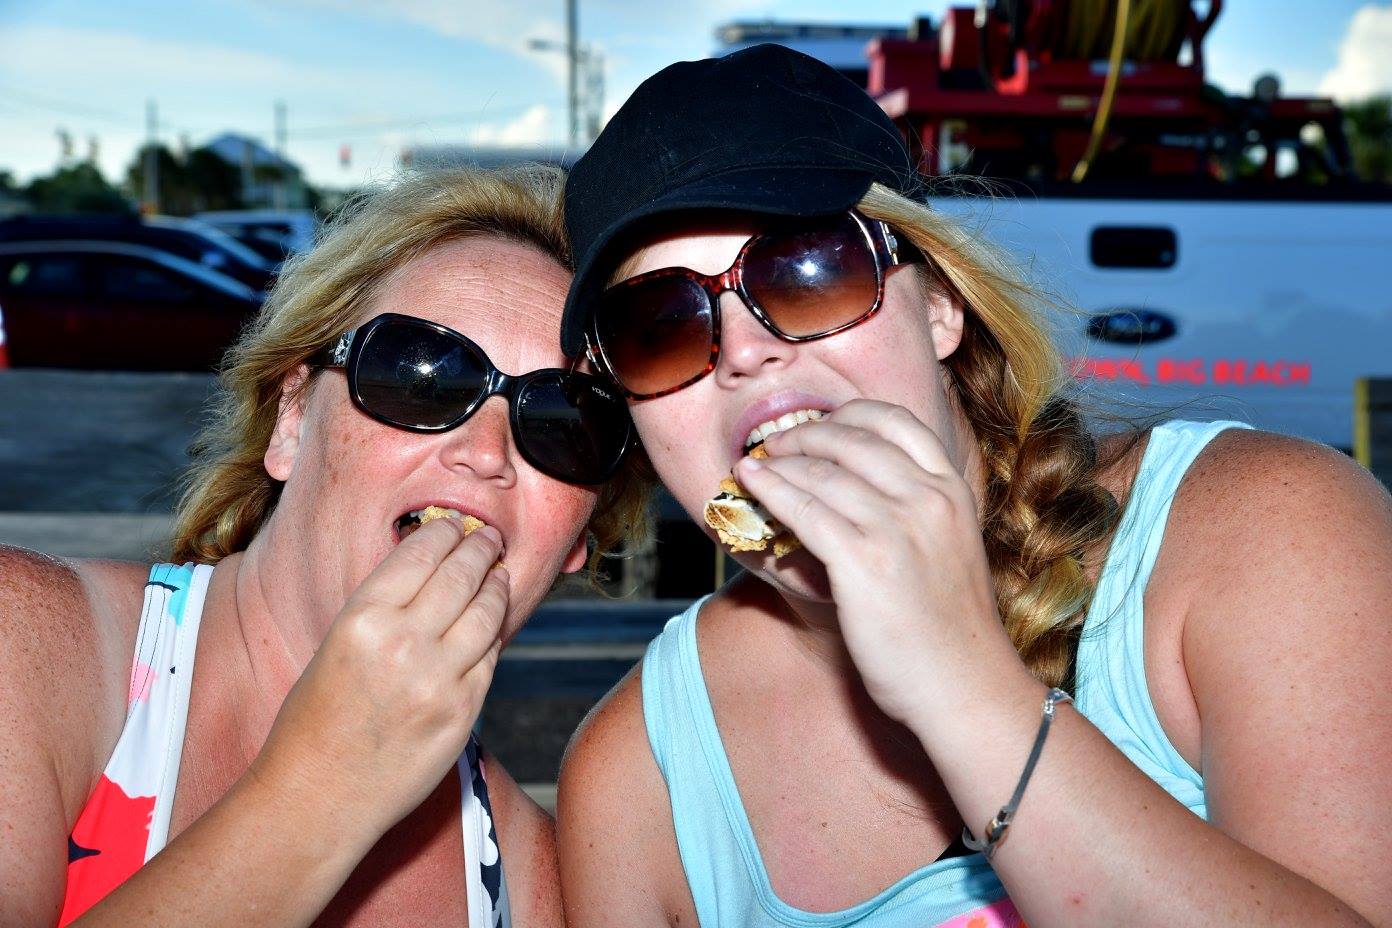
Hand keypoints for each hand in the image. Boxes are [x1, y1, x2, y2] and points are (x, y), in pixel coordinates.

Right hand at [248, 518, 507, 840]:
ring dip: (497, 586)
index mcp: (362, 619)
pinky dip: (494, 634)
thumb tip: (431, 569)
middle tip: (488, 538)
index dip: (445, 533)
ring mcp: (439, 679)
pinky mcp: (463, 711)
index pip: (420, 554)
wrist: (319, 796)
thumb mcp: (336, 645)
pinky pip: (491, 657)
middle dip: (480, 549)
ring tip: (499, 574)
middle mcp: (404, 643)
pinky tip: (491, 623)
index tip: (455, 525)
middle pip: (461, 574)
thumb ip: (384, 607)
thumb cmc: (316, 721)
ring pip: (487, 612)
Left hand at [737, 400, 1021, 725]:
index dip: (850, 414)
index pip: (897, 422)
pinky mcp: (862, 560)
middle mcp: (927, 498)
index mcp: (952, 490)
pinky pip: (804, 509)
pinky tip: (752, 483)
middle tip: (777, 442)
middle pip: (852, 438)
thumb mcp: (949, 548)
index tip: (823, 422)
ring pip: (822, 472)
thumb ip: (916, 511)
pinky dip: (771, 490)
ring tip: (755, 463)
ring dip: (780, 461)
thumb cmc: (950, 629)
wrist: (963, 686)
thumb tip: (856, 491)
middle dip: (805, 434)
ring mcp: (895, 527)